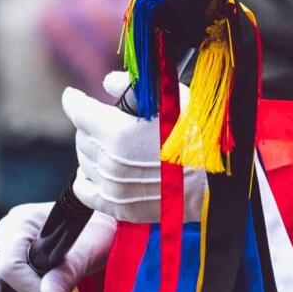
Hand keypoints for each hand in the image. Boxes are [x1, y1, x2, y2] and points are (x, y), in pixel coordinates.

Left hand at [69, 77, 203, 225]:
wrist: (218, 181)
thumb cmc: (201, 135)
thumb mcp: (171, 99)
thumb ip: (132, 86)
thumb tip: (108, 83)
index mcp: (117, 132)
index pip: (78, 111)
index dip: (74, 100)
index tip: (74, 96)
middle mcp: (109, 161)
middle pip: (81, 137)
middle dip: (90, 126)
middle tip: (108, 121)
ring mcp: (112, 187)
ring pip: (83, 162)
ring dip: (92, 150)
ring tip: (110, 145)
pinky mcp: (119, 208)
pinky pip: (85, 192)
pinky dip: (87, 179)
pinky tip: (97, 171)